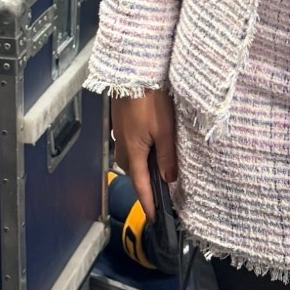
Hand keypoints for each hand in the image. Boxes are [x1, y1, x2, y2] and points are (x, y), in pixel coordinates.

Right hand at [110, 90, 176, 221]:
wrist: (133, 72)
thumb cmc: (149, 99)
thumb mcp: (165, 130)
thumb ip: (167, 156)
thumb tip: (169, 179)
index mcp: (133, 152)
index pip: (141, 186)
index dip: (148, 204)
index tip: (154, 218)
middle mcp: (122, 146)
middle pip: (134, 173)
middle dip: (145, 185)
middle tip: (161, 195)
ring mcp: (119, 134)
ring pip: (131, 159)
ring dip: (143, 167)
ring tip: (159, 170)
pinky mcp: (121, 123)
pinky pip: (129, 146)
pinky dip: (140, 152)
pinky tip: (151, 146)